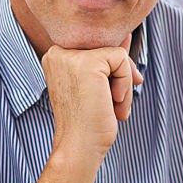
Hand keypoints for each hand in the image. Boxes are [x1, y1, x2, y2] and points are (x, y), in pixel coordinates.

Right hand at [41, 34, 143, 164]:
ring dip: (124, 84)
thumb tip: (126, 34)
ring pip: (117, 54)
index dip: (113, 69)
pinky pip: (121, 60)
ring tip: (114, 108)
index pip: (96, 46)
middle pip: (107, 47)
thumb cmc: (88, 122)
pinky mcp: (88, 63)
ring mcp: (71, 56)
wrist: (79, 147)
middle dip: (121, 75)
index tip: (115, 93)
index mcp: (55, 56)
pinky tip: (113, 103)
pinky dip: (125, 84)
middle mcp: (58, 51)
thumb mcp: (97, 85)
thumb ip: (107, 58)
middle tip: (117, 103)